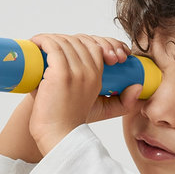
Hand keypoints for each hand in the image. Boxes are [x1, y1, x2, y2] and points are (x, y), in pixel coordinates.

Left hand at [28, 34, 142, 154]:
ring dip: (52, 38)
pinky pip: (53, 46)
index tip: (71, 42)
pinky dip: (44, 40)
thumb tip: (137, 87)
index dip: (87, 39)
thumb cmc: (71, 121)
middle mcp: (90, 72)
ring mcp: (75, 72)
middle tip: (52, 44)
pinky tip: (37, 42)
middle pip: (81, 40)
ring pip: (66, 41)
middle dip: (68, 38)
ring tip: (41, 43)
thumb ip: (122, 102)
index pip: (97, 45)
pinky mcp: (60, 73)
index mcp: (98, 77)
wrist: (57, 136)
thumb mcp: (103, 110)